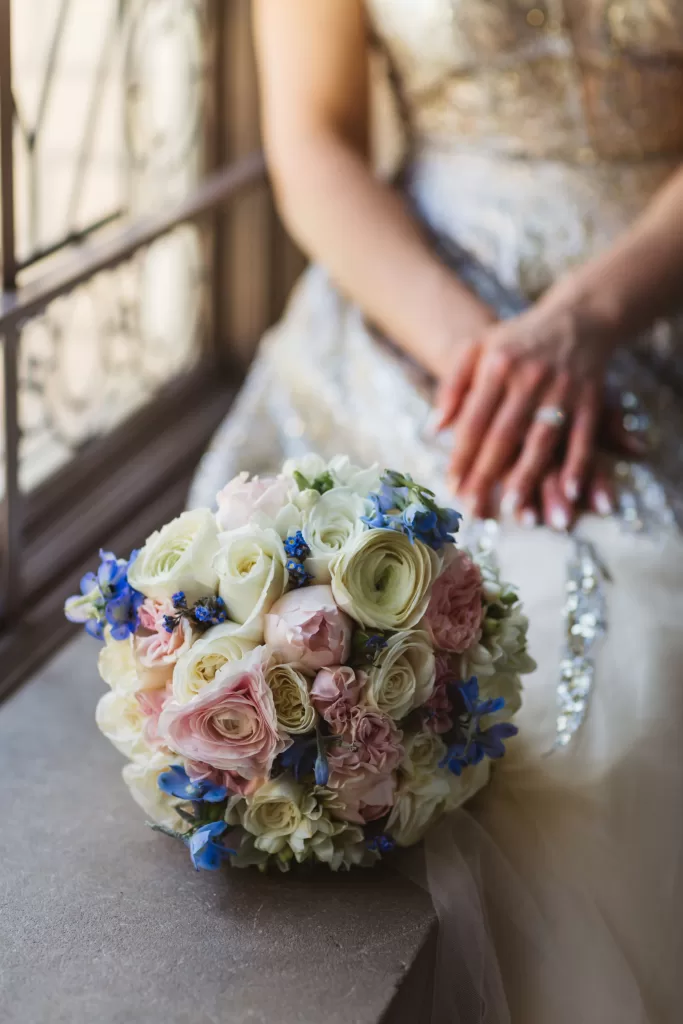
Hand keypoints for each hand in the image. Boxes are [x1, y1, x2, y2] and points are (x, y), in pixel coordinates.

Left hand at [435, 278, 620, 513]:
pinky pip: (584, 438)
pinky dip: (578, 465)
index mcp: (497, 366)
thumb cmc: (517, 340)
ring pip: (542, 440)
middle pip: (504, 435)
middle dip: (488, 474)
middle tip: (474, 507)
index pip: (474, 419)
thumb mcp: (478, 348)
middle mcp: (529, 378)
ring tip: (512, 506)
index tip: (452, 486)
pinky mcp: (591, 399)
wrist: (577, 319)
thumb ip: (453, 385)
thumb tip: (434, 428)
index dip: (462, 455)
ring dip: (528, 475)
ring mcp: (562, 389)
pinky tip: (569, 492)